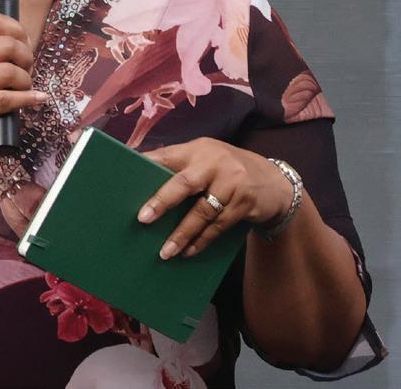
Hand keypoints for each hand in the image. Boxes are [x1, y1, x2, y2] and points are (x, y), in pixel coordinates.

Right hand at [0, 13, 46, 154]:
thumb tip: (18, 45)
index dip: (16, 28)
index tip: (24, 40)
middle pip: (9, 45)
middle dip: (26, 57)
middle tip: (27, 68)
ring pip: (11, 72)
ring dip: (25, 80)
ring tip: (24, 87)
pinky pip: (9, 98)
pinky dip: (28, 98)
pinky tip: (35, 99)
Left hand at [136, 138, 294, 259]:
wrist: (275, 182)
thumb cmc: (229, 171)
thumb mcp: (208, 160)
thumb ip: (183, 169)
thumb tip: (146, 186)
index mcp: (197, 149)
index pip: (167, 156)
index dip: (146, 166)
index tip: (125, 180)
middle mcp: (214, 161)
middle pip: (183, 183)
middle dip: (162, 201)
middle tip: (143, 219)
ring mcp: (231, 182)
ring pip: (201, 211)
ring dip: (182, 233)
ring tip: (165, 252)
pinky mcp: (244, 202)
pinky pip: (218, 226)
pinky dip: (202, 240)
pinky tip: (188, 251)